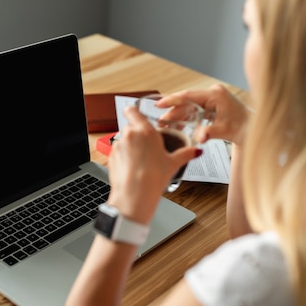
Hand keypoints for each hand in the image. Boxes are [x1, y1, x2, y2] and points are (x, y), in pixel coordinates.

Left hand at [107, 105, 200, 223]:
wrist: (135, 194)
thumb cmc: (153, 177)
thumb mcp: (173, 164)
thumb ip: (185, 154)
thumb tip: (195, 151)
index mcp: (145, 131)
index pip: (132, 110)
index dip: (134, 112)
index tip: (138, 117)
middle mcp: (129, 134)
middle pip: (129, 127)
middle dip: (136, 135)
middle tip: (146, 148)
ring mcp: (118, 145)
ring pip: (123, 141)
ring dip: (129, 147)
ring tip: (139, 162)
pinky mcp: (110, 157)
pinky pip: (117, 153)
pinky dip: (122, 158)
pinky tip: (132, 169)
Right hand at [158, 84, 250, 144]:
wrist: (252, 130)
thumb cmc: (243, 128)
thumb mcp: (225, 131)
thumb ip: (209, 133)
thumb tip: (198, 139)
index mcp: (216, 95)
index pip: (189, 95)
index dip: (172, 100)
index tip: (159, 104)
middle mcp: (213, 94)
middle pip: (187, 102)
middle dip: (173, 113)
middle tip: (160, 122)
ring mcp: (212, 99)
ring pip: (189, 107)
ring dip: (178, 117)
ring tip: (166, 126)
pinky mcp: (211, 105)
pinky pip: (195, 111)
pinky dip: (187, 119)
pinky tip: (178, 127)